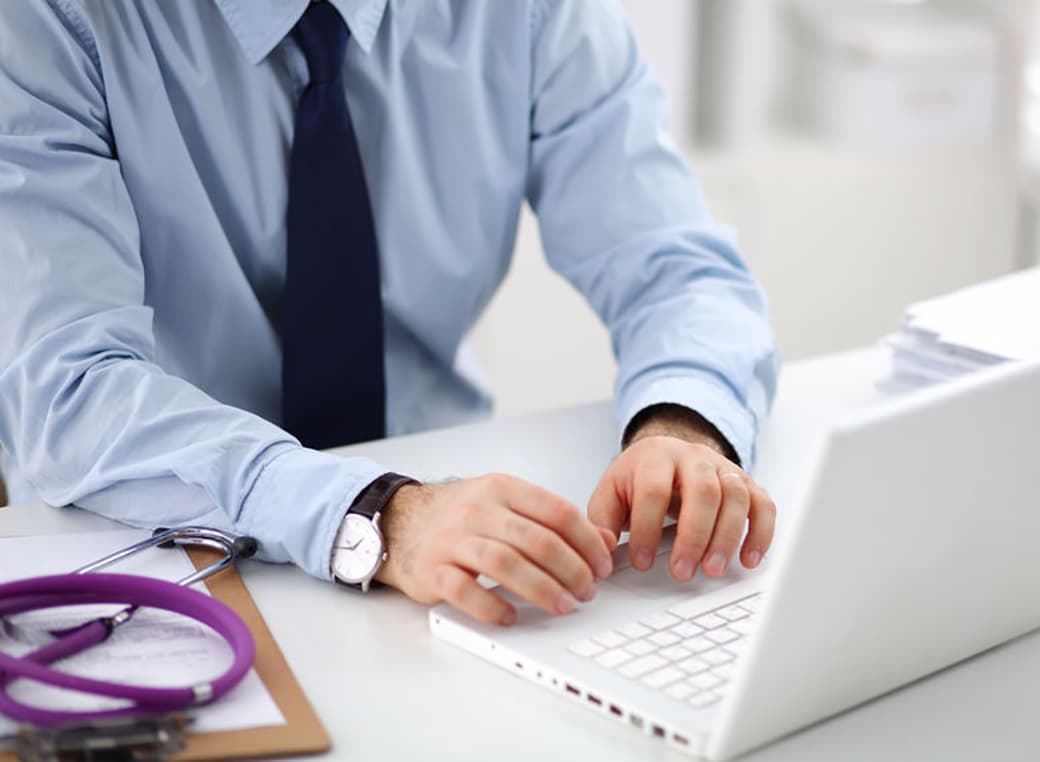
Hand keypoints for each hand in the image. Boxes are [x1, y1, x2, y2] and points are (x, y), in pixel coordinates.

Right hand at [375, 474, 613, 624]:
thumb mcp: (506, 504)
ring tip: (562, 605)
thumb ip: (552, 519)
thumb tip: (604, 540)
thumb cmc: (459, 516)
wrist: (398, 522)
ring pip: (505, 564)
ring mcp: (452, 539)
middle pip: (536, 540)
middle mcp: (477, 510)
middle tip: (587, 591)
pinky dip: (492, 607)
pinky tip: (510, 617)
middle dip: (571, 570)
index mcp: (502, 488)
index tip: (602, 565)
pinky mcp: (432, 570)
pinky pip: (465, 591)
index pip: (556, 511)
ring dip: (541, 589)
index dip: (587, 541)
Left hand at [588, 416, 775, 581]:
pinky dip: (760, 533)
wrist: (666, 455)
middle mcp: (692, 457)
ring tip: (713, 569)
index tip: (642, 562)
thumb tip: (602, 548)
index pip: (653, 490)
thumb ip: (603, 521)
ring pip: (735, 495)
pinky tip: (749, 558)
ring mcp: (722, 468)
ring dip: (727, 537)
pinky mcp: (746, 483)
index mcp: (654, 457)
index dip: (647, 528)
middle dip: (693, 536)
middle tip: (682, 571)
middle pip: (702, 490)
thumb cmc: (638, 480)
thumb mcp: (611, 494)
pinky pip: (762, 504)